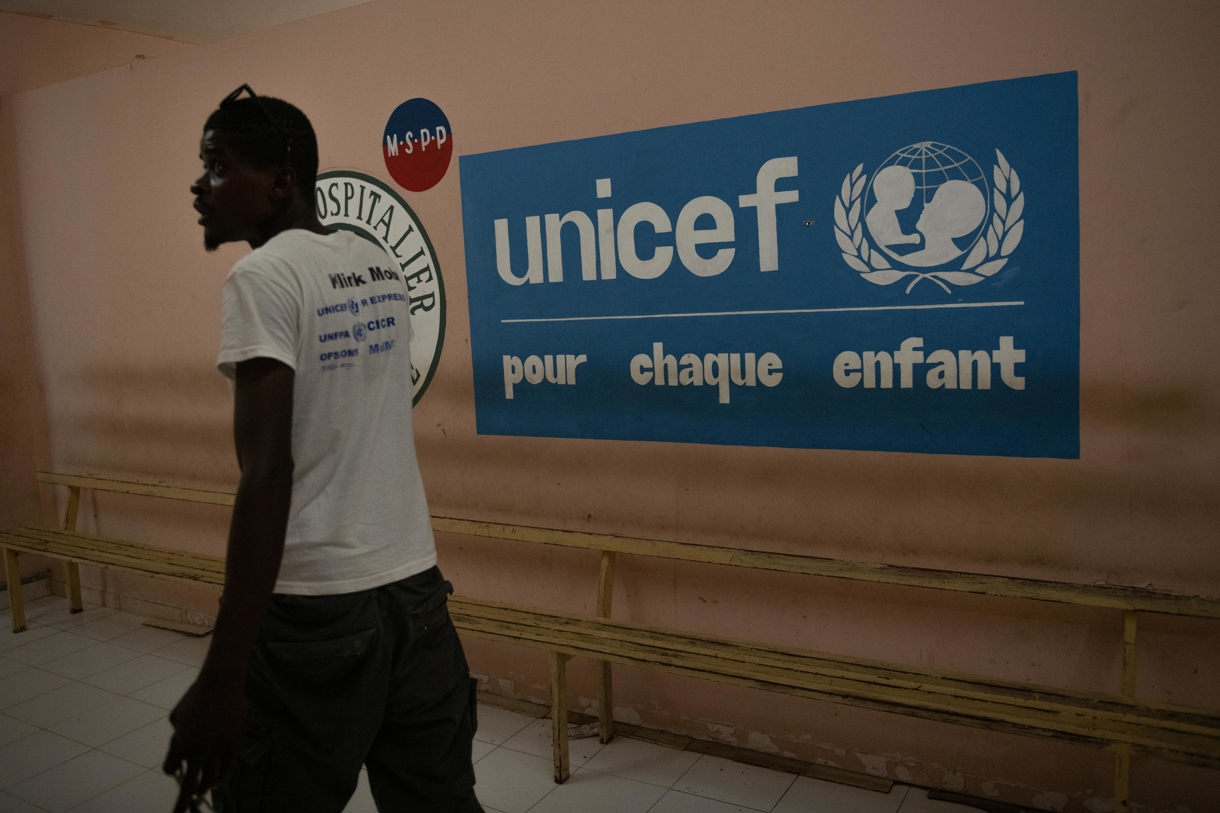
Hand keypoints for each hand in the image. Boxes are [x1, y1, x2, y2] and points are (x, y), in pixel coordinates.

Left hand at [163, 673, 246, 812]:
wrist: (220, 683)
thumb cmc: (194, 696)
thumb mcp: (177, 715)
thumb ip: (177, 735)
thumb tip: (181, 748)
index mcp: (181, 741)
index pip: (171, 768)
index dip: (172, 770)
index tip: (174, 770)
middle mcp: (199, 748)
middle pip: (190, 783)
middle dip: (183, 802)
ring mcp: (217, 746)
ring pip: (211, 777)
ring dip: (205, 788)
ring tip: (201, 793)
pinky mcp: (233, 742)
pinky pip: (228, 766)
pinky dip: (222, 776)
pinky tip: (218, 782)